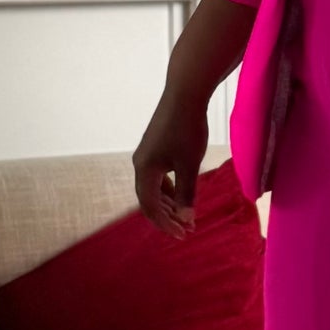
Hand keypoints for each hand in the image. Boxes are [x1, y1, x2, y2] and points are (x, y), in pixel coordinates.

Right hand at [133, 89, 209, 238]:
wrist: (185, 95)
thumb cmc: (187, 130)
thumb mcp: (189, 165)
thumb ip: (187, 193)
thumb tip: (186, 218)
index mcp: (144, 170)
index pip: (150, 206)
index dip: (166, 223)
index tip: (183, 234)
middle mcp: (140, 164)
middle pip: (148, 200)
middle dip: (167, 217)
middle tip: (187, 230)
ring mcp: (146, 155)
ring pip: (153, 188)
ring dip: (168, 204)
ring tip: (186, 216)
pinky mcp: (154, 148)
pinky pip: (158, 176)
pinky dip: (169, 189)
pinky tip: (182, 195)